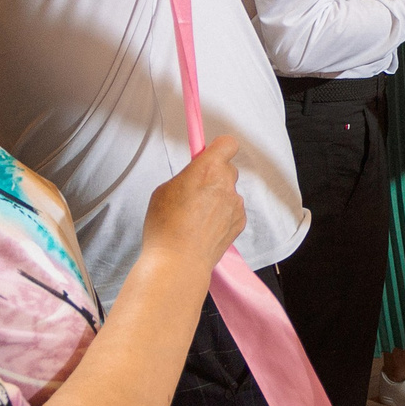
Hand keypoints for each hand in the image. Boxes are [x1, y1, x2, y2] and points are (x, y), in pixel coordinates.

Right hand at [142, 137, 244, 271]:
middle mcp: (226, 183)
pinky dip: (222, 216)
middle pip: (227, 169)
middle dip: (214, 176)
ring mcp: (236, 204)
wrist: (179, 262)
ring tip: (196, 217)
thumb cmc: (166, 227)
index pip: (227, 144)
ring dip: (218, 198)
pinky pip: (232, 211)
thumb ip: (187, 176)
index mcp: (208, 169)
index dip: (218, 148)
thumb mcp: (164, 190)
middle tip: (196, 190)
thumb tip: (195, 176)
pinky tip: (205, 228)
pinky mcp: (240, 222)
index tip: (210, 154)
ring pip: (229, 192)